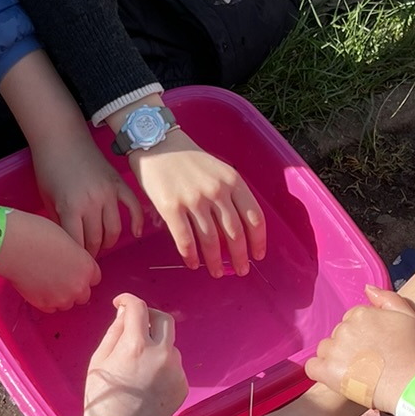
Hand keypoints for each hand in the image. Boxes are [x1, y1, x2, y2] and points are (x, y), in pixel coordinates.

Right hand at [0, 208, 100, 311]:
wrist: (14, 245)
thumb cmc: (37, 234)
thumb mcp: (67, 239)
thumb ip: (75, 256)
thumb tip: (72, 263)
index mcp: (87, 267)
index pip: (94, 278)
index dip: (82, 273)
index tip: (73, 269)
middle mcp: (79, 286)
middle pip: (83, 295)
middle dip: (73, 287)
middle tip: (58, 276)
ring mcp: (61, 298)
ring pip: (67, 304)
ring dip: (60, 295)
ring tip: (45, 280)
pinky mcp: (44, 305)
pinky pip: (50, 308)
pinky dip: (45, 300)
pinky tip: (36, 286)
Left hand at [31, 135, 141, 255]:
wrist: (61, 137)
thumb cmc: (49, 167)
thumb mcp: (47, 199)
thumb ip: (58, 222)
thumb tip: (68, 243)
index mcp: (71, 208)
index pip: (78, 244)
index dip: (77, 257)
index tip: (76, 262)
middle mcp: (92, 203)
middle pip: (97, 239)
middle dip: (92, 252)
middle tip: (87, 257)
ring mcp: (108, 194)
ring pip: (114, 229)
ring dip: (108, 241)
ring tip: (101, 245)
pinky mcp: (119, 184)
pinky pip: (133, 208)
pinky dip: (136, 222)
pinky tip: (135, 233)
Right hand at [82, 292, 186, 415]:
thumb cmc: (103, 396)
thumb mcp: (99, 360)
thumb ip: (115, 331)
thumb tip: (125, 313)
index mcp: (137, 345)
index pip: (138, 308)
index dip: (128, 300)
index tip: (121, 304)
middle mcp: (162, 354)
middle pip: (165, 320)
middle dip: (150, 316)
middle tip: (138, 323)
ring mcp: (176, 371)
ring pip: (169, 346)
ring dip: (156, 347)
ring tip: (138, 366)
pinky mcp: (183, 386)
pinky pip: (174, 367)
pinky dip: (162, 368)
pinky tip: (148, 384)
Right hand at [132, 131, 265, 276]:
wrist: (156, 143)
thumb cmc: (188, 159)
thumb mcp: (218, 169)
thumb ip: (229, 194)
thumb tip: (236, 230)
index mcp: (232, 181)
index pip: (254, 217)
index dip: (258, 240)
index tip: (258, 255)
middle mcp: (216, 191)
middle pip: (235, 233)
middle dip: (240, 257)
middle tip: (240, 271)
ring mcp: (193, 200)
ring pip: (210, 240)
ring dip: (215, 261)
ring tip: (216, 272)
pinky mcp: (171, 207)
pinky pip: (185, 239)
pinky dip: (191, 256)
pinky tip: (193, 264)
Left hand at [305, 285, 414, 415]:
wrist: (411, 384)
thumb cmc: (414, 352)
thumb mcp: (409, 316)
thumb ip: (387, 298)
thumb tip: (367, 288)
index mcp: (361, 313)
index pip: (352, 319)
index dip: (364, 334)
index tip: (374, 346)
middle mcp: (344, 328)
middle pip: (339, 334)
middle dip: (350, 346)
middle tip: (368, 361)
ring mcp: (334, 350)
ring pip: (326, 349)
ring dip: (336, 358)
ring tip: (356, 372)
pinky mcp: (327, 371)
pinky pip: (312, 367)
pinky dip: (321, 371)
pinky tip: (336, 377)